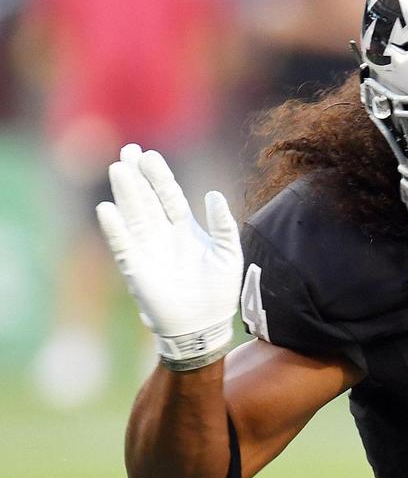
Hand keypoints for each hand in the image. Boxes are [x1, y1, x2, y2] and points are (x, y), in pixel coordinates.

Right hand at [96, 144, 241, 368]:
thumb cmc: (218, 290)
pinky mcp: (136, 269)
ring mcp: (148, 250)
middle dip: (138, 176)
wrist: (205, 325)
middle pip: (147, 199)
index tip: (148, 155)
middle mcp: (163, 235)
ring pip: (134, 215)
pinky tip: (107, 210)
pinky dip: (115, 228)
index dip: (159, 176)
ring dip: (126, 193)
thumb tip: (213, 195)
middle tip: (127, 151)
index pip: (169, 196)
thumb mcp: (229, 253)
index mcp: (185, 229)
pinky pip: (123, 245)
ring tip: (118, 169)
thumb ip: (223, 224)